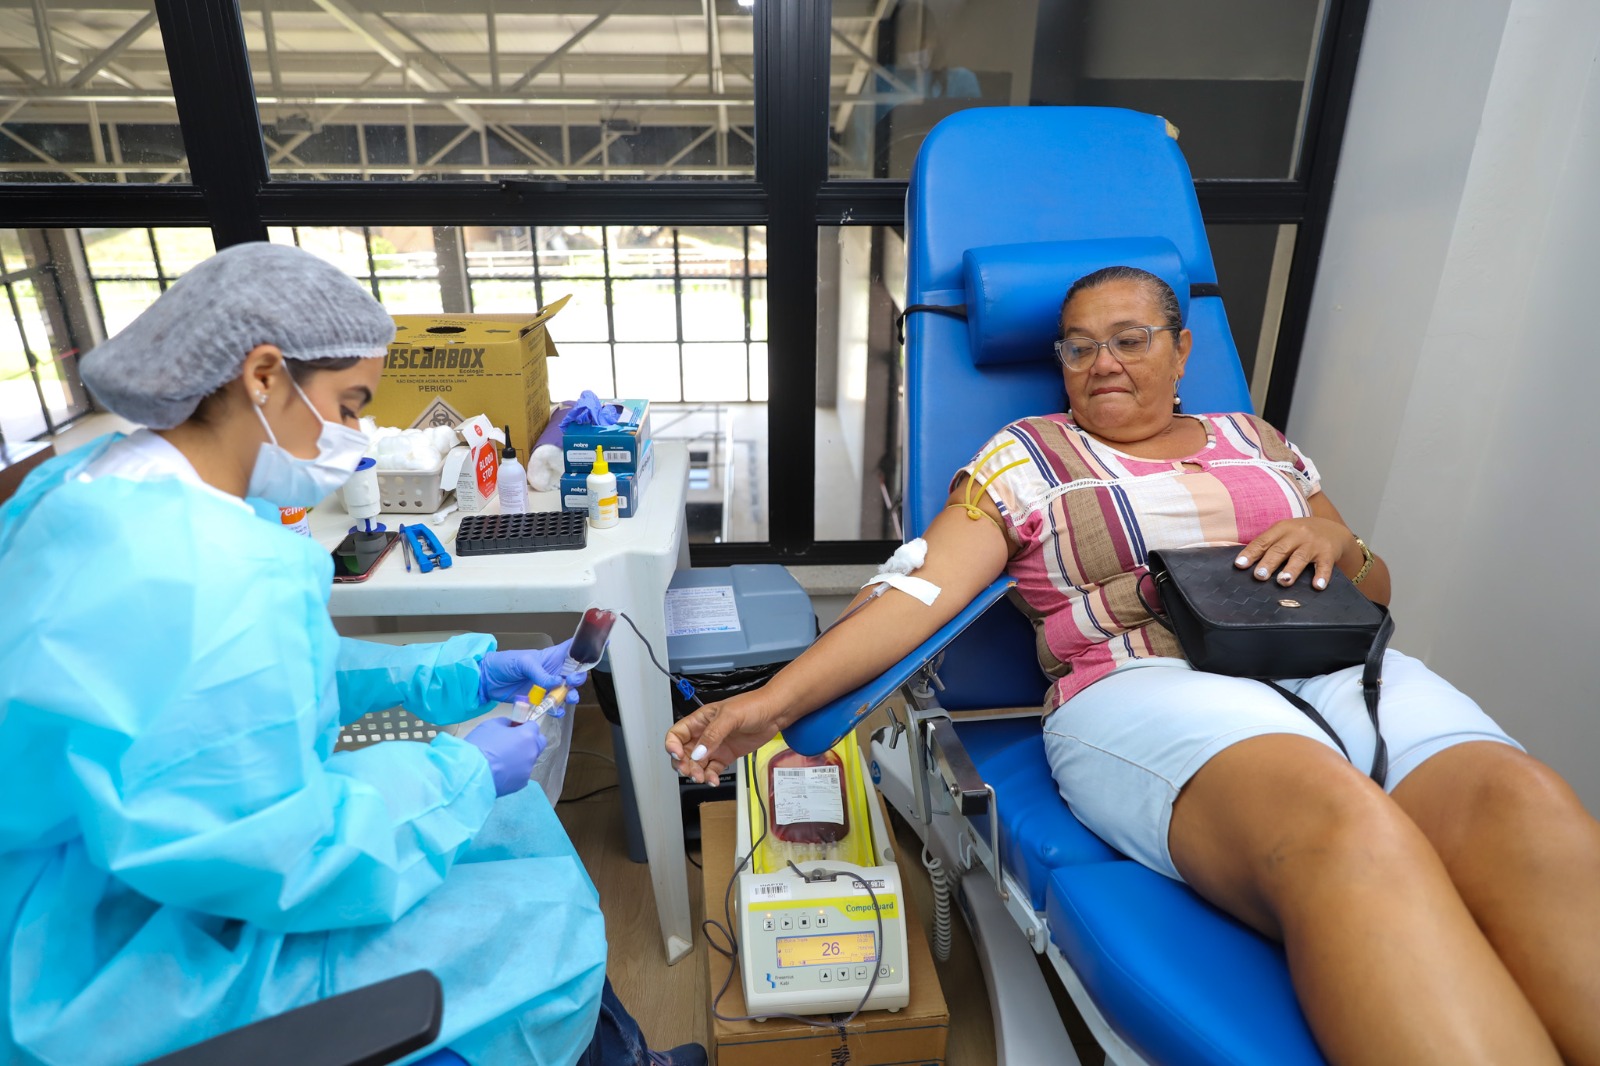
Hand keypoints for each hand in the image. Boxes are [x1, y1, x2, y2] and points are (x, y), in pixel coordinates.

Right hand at [463, 716, 546, 796]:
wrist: (471, 773)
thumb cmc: (480, 745)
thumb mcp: (490, 725)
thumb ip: (506, 723)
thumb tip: (511, 726)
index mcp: (527, 736)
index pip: (534, 726)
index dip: (523, 726)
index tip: (513, 728)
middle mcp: (532, 753)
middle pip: (538, 743)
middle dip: (529, 740)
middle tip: (512, 742)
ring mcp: (528, 770)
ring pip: (528, 760)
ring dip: (520, 757)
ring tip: (500, 760)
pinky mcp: (520, 784)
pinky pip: (520, 773)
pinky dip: (513, 771)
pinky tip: (499, 772)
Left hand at [478, 640, 587, 712]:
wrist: (487, 681)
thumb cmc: (504, 663)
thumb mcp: (523, 662)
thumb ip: (540, 673)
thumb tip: (557, 682)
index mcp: (551, 657)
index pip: (573, 649)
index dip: (587, 647)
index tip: (603, 646)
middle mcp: (552, 671)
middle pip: (574, 673)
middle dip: (579, 678)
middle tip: (573, 681)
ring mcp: (546, 686)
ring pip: (566, 692)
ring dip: (571, 696)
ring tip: (570, 699)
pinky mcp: (539, 700)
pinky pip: (553, 706)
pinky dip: (557, 711)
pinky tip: (556, 712)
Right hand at [665, 689, 784, 783]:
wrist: (775, 713)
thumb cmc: (753, 705)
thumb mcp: (730, 717)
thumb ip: (713, 735)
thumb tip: (699, 753)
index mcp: (700, 720)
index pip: (676, 734)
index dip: (672, 746)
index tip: (678, 756)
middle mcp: (704, 734)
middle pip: (684, 753)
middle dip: (684, 764)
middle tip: (691, 772)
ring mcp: (715, 746)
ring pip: (697, 764)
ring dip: (696, 773)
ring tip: (704, 778)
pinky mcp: (726, 756)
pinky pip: (712, 769)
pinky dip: (710, 776)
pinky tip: (714, 780)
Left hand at [1234, 517, 1354, 590]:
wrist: (1333, 530)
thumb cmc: (1299, 536)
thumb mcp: (1283, 533)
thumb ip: (1267, 546)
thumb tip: (1242, 565)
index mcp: (1282, 529)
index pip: (1263, 541)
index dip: (1251, 553)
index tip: (1239, 565)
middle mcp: (1297, 534)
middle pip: (1280, 549)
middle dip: (1269, 563)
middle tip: (1259, 576)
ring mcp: (1313, 544)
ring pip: (1300, 557)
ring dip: (1291, 570)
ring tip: (1283, 581)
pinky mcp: (1328, 553)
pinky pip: (1325, 565)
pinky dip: (1321, 576)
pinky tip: (1317, 586)